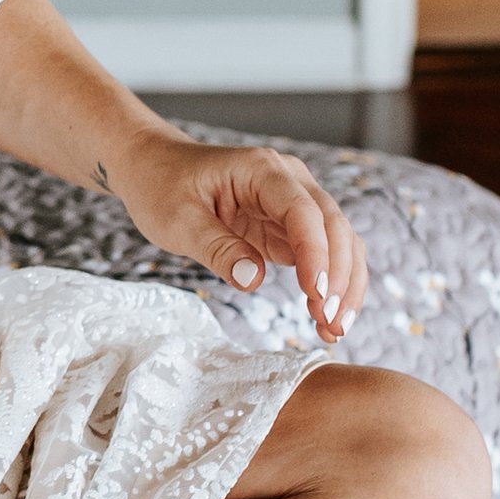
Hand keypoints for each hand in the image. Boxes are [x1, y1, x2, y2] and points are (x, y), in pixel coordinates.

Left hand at [102, 125, 364, 343]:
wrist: (154, 168)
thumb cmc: (162, 187)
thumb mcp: (178, 220)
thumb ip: (217, 248)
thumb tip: (254, 280)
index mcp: (262, 170)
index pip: (302, 211)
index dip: (316, 253)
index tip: (317, 293)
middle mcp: (289, 181)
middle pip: (334, 226)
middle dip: (340, 276)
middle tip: (331, 323)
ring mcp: (294, 204)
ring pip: (340, 242)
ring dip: (345, 286)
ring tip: (334, 330)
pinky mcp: (290, 227)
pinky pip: (323, 255)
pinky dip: (331, 286)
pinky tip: (326, 319)